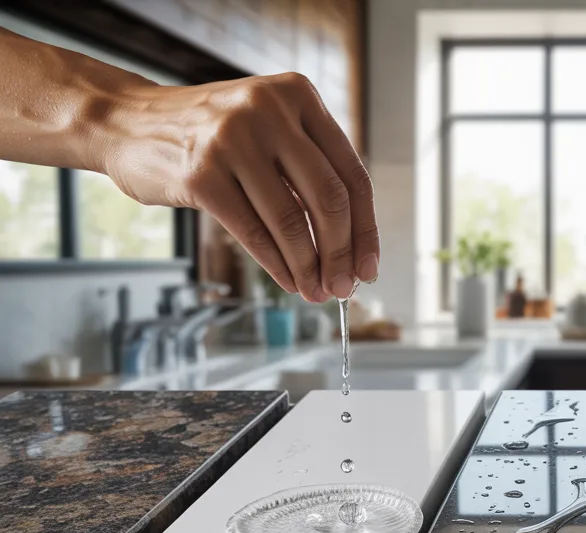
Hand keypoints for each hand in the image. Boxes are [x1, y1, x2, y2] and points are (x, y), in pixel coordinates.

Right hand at [97, 73, 377, 301]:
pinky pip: (253, 231)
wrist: (125, 121)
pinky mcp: (200, 175)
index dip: (366, 228)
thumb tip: (353, 241)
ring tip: (317, 291)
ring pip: (291, 221)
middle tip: (345, 287)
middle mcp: (270, 111)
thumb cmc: (207, 133)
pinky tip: (288, 281)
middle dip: (342, 253)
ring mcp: (233, 141)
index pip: (351, 174)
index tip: (369, 265)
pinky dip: (277, 264)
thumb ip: (308, 164)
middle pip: (329, 199)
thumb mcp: (267, 125)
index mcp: (299, 95)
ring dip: (309, 266)